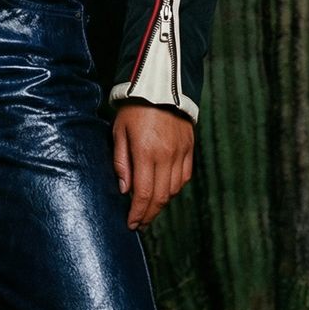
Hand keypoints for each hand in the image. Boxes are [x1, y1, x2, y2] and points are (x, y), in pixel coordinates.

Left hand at [112, 105, 194, 229]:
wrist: (160, 86)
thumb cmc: (134, 109)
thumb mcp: (119, 132)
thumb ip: (121, 162)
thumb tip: (125, 189)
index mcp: (146, 152)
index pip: (144, 194)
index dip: (138, 213)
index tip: (132, 224)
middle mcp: (166, 156)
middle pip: (161, 197)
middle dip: (149, 214)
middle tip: (140, 223)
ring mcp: (180, 153)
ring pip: (174, 189)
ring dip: (162, 203)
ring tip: (149, 208)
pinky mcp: (189, 148)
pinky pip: (184, 176)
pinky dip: (175, 188)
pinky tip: (165, 190)